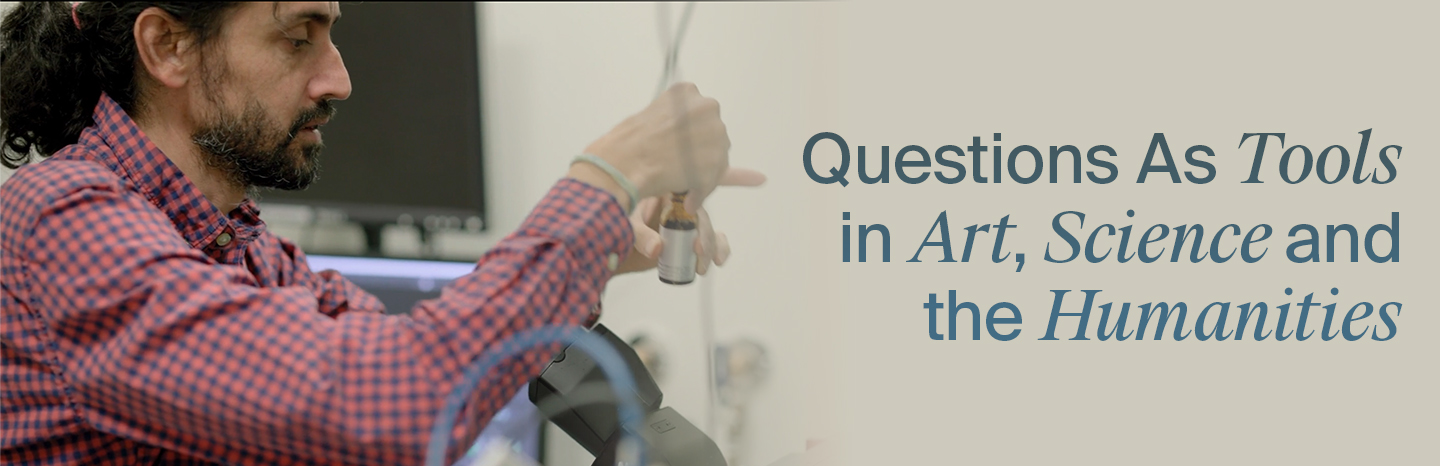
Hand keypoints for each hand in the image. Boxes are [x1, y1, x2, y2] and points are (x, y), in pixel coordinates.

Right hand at [583, 82, 764, 212]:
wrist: (623, 163)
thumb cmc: (626, 143)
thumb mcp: (651, 116)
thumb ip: (673, 122)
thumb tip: (682, 140)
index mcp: (687, 92)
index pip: (700, 115)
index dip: (692, 135)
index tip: (681, 148)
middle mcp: (706, 107)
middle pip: (714, 136)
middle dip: (701, 152)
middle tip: (680, 167)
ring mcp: (714, 133)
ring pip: (717, 159)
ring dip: (703, 173)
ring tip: (682, 184)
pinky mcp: (715, 161)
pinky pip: (712, 180)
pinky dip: (701, 192)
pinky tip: (688, 199)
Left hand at [614, 197, 729, 275]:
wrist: (607, 237)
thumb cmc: (613, 220)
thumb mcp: (624, 224)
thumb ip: (639, 235)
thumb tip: (657, 249)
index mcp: (665, 189)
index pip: (690, 196)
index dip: (696, 214)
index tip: (695, 234)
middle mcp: (679, 202)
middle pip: (701, 215)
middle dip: (705, 236)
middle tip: (700, 253)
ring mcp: (685, 219)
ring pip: (708, 228)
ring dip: (713, 246)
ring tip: (703, 267)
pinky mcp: (690, 234)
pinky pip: (712, 237)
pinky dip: (720, 247)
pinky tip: (720, 260)